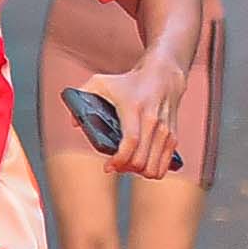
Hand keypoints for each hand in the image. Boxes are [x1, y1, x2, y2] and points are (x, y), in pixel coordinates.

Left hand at [93, 62, 183, 178]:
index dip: (119, 159)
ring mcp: (165, 131)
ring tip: (127, 165)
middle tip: (115, 165)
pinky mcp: (173, 137)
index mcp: (134, 109)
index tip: (108, 167)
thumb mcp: (101, 82)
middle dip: (125, 168)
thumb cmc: (128, 82)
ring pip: (153, 167)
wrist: (163, 76)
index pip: (130, 141)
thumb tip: (74, 123)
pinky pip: (164, 165)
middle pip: (141, 160)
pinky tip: (141, 164)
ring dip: (138, 172)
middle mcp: (152, 121)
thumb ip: (83, 96)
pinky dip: (152, 170)